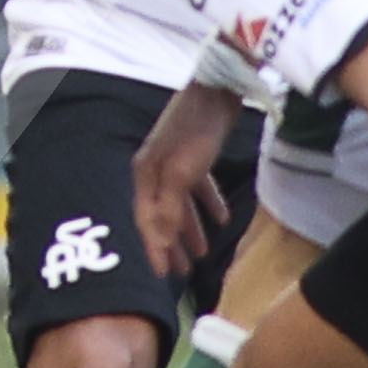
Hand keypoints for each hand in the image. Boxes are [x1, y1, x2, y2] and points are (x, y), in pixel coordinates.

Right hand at [130, 84, 237, 275]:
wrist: (219, 90)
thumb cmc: (197, 132)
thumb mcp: (182, 172)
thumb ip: (169, 207)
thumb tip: (159, 241)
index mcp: (146, 175)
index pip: (146, 221)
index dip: (153, 249)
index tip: (161, 276)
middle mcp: (155, 170)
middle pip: (161, 216)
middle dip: (171, 245)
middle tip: (182, 273)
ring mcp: (174, 162)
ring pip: (180, 205)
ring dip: (190, 229)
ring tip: (202, 254)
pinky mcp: (194, 155)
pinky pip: (198, 188)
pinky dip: (208, 204)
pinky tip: (222, 218)